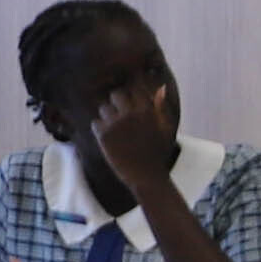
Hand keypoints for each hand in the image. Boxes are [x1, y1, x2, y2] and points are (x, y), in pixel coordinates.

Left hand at [72, 82, 185, 204]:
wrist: (146, 175)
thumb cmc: (157, 151)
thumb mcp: (165, 127)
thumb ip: (160, 106)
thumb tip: (160, 86)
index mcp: (148, 110)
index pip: (134, 88)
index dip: (130, 93)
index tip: (130, 100)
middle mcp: (131, 113)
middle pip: (116, 94)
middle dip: (117, 102)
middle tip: (120, 114)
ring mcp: (116, 123)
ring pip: (103, 108)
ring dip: (107, 116)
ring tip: (115, 128)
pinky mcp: (104, 134)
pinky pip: (95, 123)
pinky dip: (100, 129)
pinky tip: (108, 138)